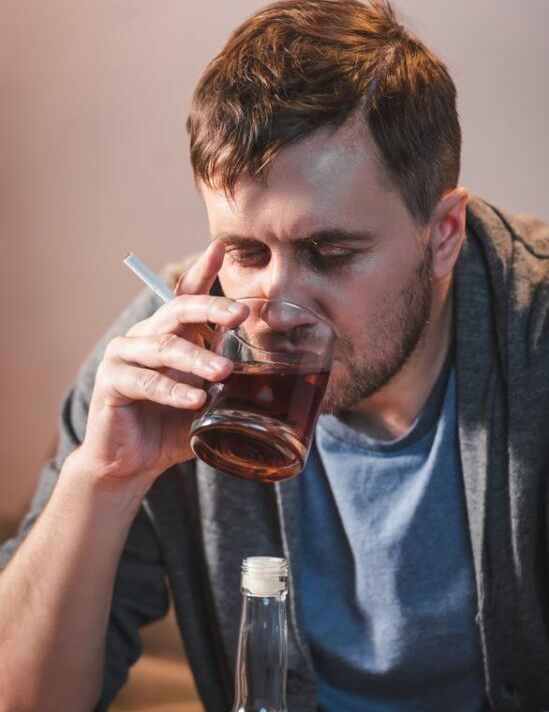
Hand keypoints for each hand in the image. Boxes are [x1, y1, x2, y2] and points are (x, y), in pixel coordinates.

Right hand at [78, 241, 247, 488]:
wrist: (132, 463)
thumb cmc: (171, 429)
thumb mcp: (210, 405)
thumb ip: (233, 392)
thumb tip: (275, 389)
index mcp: (172, 335)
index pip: (187, 295)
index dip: (203, 271)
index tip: (220, 248)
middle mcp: (147, 337)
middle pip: (178, 310)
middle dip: (211, 308)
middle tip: (241, 315)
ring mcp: (124, 356)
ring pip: (164, 346)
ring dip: (197, 358)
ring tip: (223, 372)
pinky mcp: (110, 382)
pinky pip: (145, 381)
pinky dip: (172, 390)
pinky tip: (196, 399)